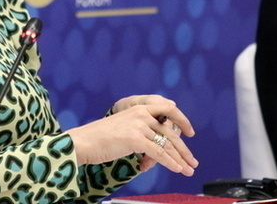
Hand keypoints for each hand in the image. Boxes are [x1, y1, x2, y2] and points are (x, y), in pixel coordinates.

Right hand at [67, 95, 197, 175]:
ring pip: (167, 144)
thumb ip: (141, 130)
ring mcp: (139, 125)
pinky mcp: (136, 139)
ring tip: (188, 170)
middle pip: (170, 131)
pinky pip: (159, 153)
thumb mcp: (124, 128)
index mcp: (138, 107)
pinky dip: (171, 163)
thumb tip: (158, 144)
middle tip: (193, 161)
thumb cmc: (100, 139)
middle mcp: (141, 113)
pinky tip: (178, 170)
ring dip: (180, 159)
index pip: (167, 109)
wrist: (84, 142)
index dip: (181, 120)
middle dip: (184, 149)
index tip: (189, 132)